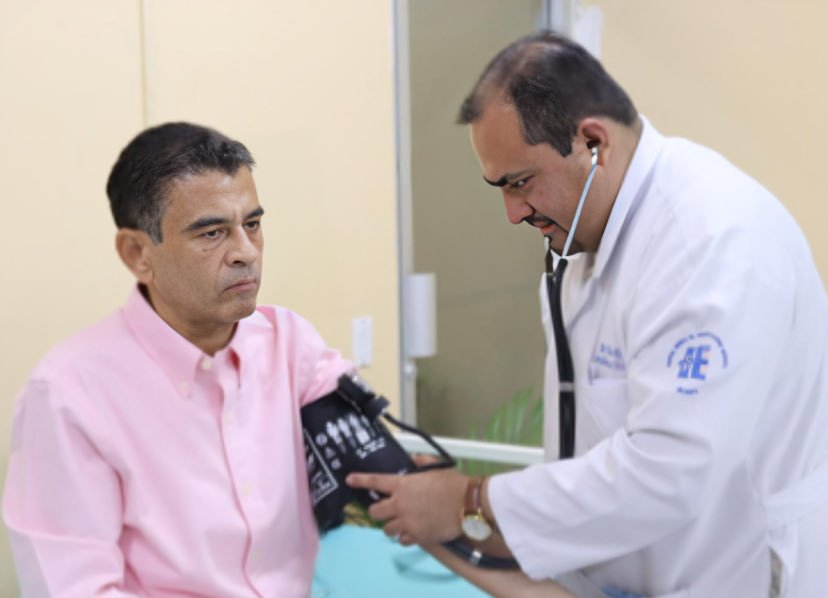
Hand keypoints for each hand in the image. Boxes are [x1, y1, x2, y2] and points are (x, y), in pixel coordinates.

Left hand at [346, 465, 467, 545]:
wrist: (466, 504)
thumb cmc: (452, 482)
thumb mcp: (435, 467)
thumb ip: (419, 463)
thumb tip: (411, 461)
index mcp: (402, 484)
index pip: (375, 481)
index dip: (360, 480)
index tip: (349, 480)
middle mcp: (399, 504)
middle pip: (375, 512)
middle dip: (379, 511)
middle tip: (388, 510)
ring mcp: (406, 522)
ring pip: (386, 530)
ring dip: (392, 526)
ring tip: (402, 523)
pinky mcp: (416, 537)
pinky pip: (402, 541)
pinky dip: (405, 537)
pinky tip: (413, 532)